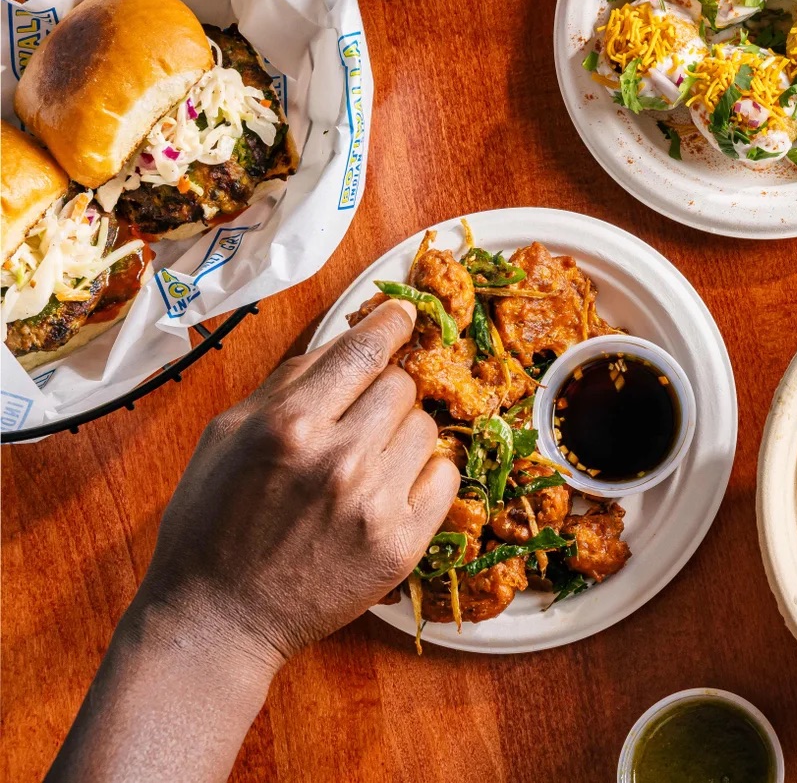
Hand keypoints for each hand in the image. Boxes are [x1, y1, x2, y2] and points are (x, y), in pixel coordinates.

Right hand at [131, 299, 457, 668]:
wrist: (218, 619)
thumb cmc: (212, 523)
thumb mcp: (226, 435)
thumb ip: (290, 382)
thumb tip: (349, 338)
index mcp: (289, 425)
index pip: (366, 349)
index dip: (392, 323)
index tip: (404, 316)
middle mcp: (339, 459)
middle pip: (402, 385)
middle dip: (383, 391)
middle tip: (358, 418)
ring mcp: (375, 504)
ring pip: (425, 427)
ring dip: (401, 434)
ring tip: (364, 462)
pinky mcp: (402, 544)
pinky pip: (446, 477)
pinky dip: (425, 475)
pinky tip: (390, 488)